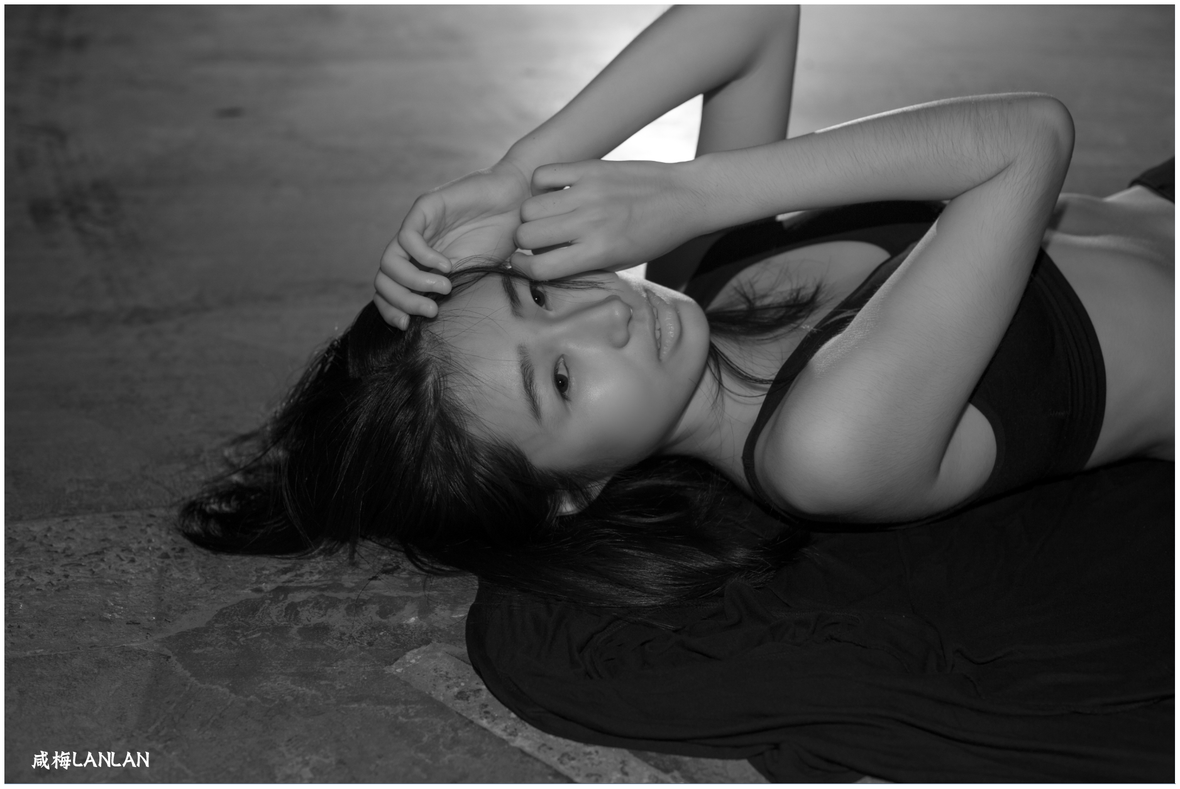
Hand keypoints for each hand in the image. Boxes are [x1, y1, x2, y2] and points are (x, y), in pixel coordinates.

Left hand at [374, 158, 530, 327]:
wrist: (518, 201)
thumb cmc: (501, 237)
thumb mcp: (473, 275)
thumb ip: (450, 293)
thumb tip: (430, 323)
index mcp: (421, 265)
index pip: (389, 291)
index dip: (391, 311)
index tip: (409, 326)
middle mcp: (414, 247)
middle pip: (383, 279)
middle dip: (402, 302)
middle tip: (431, 311)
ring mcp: (418, 227)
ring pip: (389, 261)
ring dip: (413, 282)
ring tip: (443, 288)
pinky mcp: (426, 207)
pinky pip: (407, 237)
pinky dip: (424, 257)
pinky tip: (448, 265)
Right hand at [509, 159, 704, 279]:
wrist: (684, 198)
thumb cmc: (653, 237)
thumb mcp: (620, 262)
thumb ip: (581, 264)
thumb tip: (540, 262)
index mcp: (599, 252)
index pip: (539, 267)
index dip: (523, 269)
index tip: (524, 264)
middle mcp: (590, 223)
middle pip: (526, 235)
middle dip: (525, 242)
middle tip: (537, 239)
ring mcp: (588, 193)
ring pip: (529, 207)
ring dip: (530, 215)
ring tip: (547, 216)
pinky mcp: (590, 168)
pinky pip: (542, 175)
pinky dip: (540, 185)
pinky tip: (554, 192)